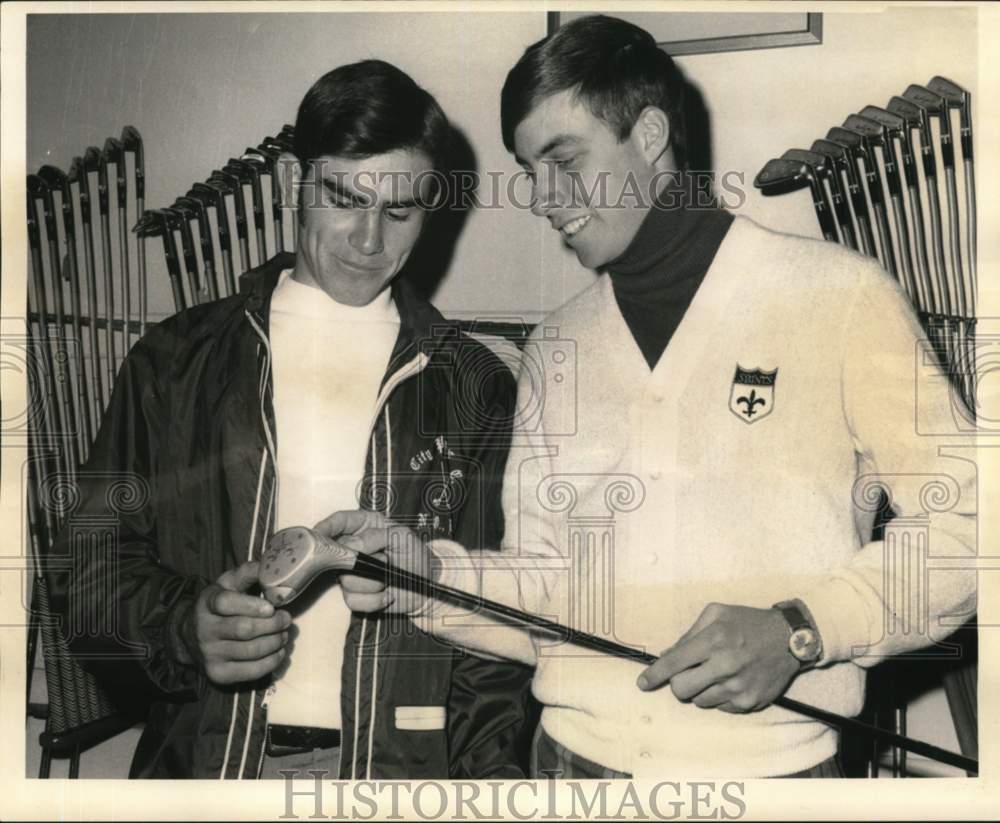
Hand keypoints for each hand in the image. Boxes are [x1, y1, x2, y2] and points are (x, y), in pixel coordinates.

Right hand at [181, 561, 291, 684]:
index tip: (271, 608)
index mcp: (207, 603)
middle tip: (286, 620)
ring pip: (250, 651)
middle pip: (244, 629)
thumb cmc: (220, 605)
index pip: (225, 603)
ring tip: (284, 635)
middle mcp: (204, 630)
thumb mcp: (228, 583)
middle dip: (272, 625)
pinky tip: (279, 652)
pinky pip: (250, 672)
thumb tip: (270, 565)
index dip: (251, 606)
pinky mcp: (217, 674)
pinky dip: (271, 662)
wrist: (192, 635)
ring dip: (275, 643)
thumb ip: (248, 573)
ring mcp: (210, 654)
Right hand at [314, 509, 437, 614]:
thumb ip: (376, 536)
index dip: (326, 526)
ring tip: (388, 577)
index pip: (339, 521)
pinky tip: (387, 594)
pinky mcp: (356, 595)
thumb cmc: (415, 554)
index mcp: (364, 527)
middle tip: (382, 560)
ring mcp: (352, 572)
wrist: (427, 584)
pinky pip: (353, 600)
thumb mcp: (402, 536)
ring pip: (345, 580)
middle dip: (359, 561)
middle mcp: (354, 549)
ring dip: (372, 581)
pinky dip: (375, 599)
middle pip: (336, 554)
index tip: (318, 534)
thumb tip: (352, 545)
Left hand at [636, 603, 798, 712]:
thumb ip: (688, 634)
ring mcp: (738, 688)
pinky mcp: (749, 702)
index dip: (654, 675)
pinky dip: (719, 696)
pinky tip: (731, 680)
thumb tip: (667, 656)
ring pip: (699, 701)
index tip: (642, 683)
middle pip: (681, 690)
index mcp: (713, 640)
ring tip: (716, 673)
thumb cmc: (748, 622)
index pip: (674, 663)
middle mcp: (724, 666)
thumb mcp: (716, 614)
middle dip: (678, 684)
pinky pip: (720, 707)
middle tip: (688, 674)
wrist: (790, 639)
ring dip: (700, 689)